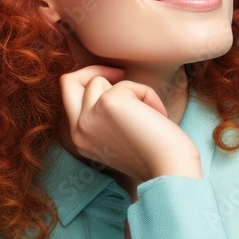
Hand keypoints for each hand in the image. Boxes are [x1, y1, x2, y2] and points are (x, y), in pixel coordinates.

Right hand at [59, 65, 201, 184]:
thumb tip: (110, 83)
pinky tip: (158, 116)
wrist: (170, 169)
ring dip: (131, 90)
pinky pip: (128, 84)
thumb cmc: (155, 154)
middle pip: (68, 81)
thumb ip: (104, 115)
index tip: (116, 84)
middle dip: (94, 70)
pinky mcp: (108, 103)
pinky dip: (148, 95)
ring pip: (101, 80)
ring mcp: (90, 116)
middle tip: (122, 75)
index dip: (90, 82)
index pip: (69, 97)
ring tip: (150, 113)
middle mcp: (79, 129)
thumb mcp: (118, 135)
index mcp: (79, 139)